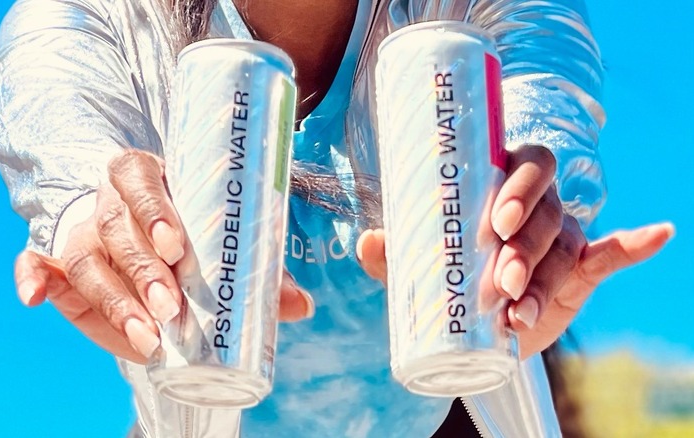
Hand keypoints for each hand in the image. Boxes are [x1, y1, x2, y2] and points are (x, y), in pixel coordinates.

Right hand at [13, 149, 313, 363]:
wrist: (142, 244)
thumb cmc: (191, 240)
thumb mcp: (221, 246)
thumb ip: (257, 270)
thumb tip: (301, 304)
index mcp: (150, 179)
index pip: (140, 176)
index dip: (155, 207)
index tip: (176, 244)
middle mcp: (110, 200)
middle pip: (116, 222)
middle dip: (142, 266)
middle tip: (170, 304)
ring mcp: (81, 229)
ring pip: (84, 254)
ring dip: (110, 295)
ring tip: (143, 335)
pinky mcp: (57, 262)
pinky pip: (35, 262)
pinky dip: (31, 277)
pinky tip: (35, 297)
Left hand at [357, 145, 673, 358]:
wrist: (473, 321)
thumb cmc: (444, 274)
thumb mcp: (417, 264)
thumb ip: (393, 252)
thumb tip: (367, 240)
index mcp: (499, 185)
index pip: (520, 163)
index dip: (517, 184)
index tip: (498, 220)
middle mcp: (536, 203)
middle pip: (545, 208)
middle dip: (526, 245)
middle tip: (502, 278)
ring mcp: (561, 234)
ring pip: (563, 246)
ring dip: (544, 279)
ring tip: (517, 314)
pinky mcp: (578, 269)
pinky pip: (610, 252)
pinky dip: (633, 245)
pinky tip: (659, 233)